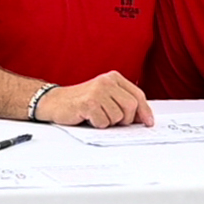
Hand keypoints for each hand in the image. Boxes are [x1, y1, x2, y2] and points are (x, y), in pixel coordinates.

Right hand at [34, 72, 154, 127]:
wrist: (55, 101)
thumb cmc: (81, 101)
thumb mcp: (105, 96)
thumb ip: (123, 102)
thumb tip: (143, 118)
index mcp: (114, 78)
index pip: (138, 95)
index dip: (145, 111)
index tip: (148, 122)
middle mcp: (107, 82)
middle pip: (131, 106)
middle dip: (126, 119)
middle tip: (113, 121)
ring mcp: (98, 91)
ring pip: (118, 116)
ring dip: (109, 122)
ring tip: (97, 116)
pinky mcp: (88, 103)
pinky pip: (104, 122)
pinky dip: (98, 125)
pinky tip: (89, 118)